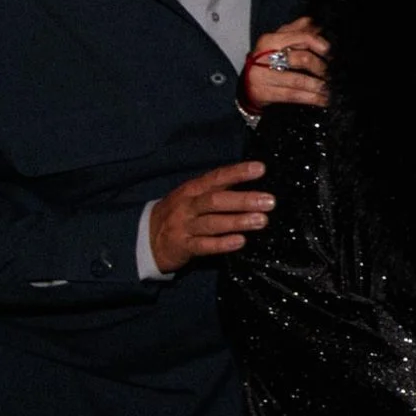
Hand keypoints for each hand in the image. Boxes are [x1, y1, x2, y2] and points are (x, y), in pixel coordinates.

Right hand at [149, 160, 273, 272]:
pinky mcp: (182, 247)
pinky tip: (240, 241)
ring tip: (261, 220)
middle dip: (243, 199)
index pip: (216, 178)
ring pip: (211, 222)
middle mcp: (187, 206)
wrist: (145, 239)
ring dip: (238, 221)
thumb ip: (219, 191)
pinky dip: (222, 244)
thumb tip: (254, 185)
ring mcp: (184, 226)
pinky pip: (203, 246)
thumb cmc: (180, 215)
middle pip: (215, 200)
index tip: (260, 169)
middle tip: (269, 201)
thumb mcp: (193, 197)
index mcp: (192, 190)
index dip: (238, 172)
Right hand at [242, 18, 329, 110]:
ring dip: (319, 85)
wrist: (246, 86)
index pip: (301, 37)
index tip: (331, 53)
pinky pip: (294, 95)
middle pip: (302, 58)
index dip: (320, 44)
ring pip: (299, 80)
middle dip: (322, 67)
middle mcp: (263, 56)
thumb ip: (298, 31)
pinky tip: (323, 99)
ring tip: (330, 87)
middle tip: (332, 73)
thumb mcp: (279, 43)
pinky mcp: (263, 93)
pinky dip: (312, 98)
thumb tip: (317, 24)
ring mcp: (261, 75)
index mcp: (270, 40)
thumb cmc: (267, 62)